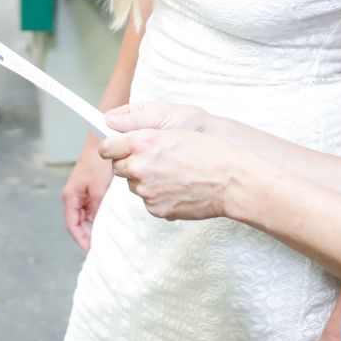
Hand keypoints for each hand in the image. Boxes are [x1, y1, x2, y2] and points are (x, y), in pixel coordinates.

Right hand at [61, 137, 112, 250]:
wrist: (103, 141)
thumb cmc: (98, 162)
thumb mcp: (99, 190)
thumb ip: (98, 210)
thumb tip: (99, 226)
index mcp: (70, 198)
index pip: (72, 226)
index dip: (82, 240)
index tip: (93, 250)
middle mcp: (74, 196)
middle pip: (79, 222)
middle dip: (89, 234)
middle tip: (104, 246)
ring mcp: (83, 192)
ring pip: (87, 215)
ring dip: (96, 224)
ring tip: (109, 235)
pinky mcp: (92, 187)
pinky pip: (94, 206)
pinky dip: (101, 214)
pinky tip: (112, 218)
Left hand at [99, 104, 250, 221]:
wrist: (232, 181)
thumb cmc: (211, 152)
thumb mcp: (174, 131)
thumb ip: (144, 135)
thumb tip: (123, 139)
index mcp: (143, 142)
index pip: (107, 147)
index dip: (112, 147)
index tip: (115, 148)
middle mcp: (140, 166)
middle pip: (118, 168)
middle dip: (130, 164)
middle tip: (153, 161)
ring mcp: (146, 190)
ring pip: (133, 185)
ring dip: (145, 180)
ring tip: (173, 174)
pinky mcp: (155, 209)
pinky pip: (148, 201)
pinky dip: (158, 196)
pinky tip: (179, 188)